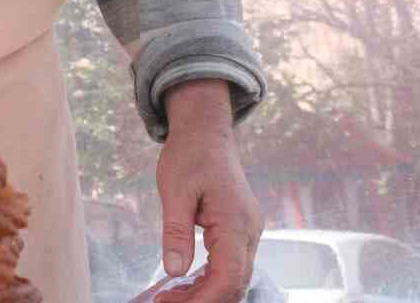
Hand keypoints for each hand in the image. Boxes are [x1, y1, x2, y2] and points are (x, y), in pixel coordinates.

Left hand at [154, 80, 262, 302]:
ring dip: (206, 290)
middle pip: (234, 282)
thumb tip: (175, 271)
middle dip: (203, 299)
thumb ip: (176, 232)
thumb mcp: (174, 191)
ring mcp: (248, 231)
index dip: (206, 298)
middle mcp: (249, 231)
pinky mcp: (240, 230)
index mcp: (235, 222)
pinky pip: (230, 263)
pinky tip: (186, 283)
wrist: (206, 133)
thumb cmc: (190, 156)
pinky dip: (210, 277)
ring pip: (234, 275)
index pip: (229, 276)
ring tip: (170, 297)